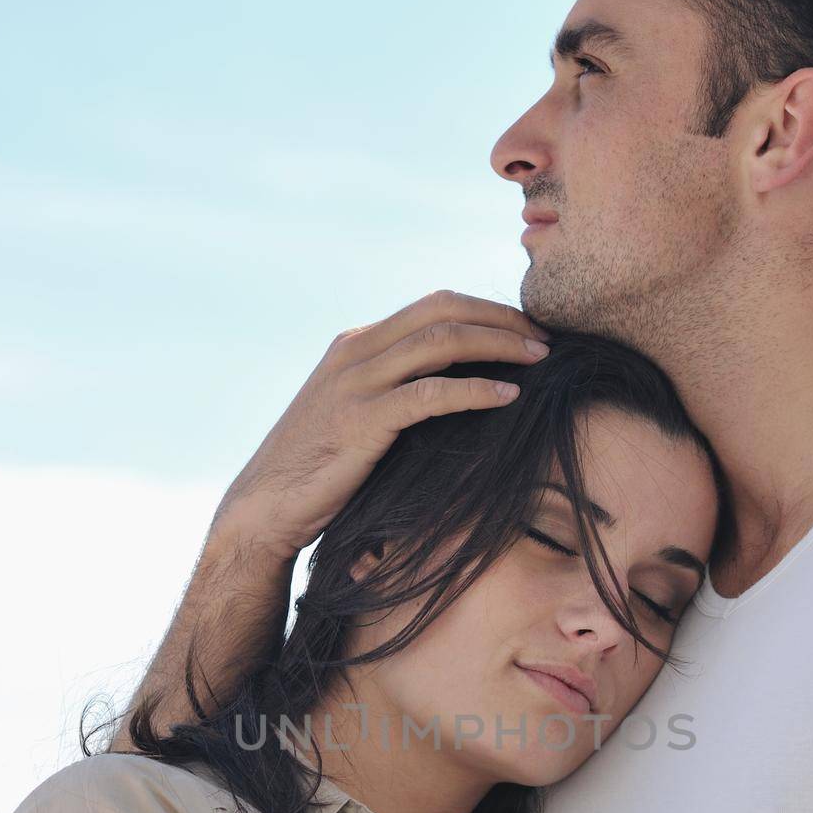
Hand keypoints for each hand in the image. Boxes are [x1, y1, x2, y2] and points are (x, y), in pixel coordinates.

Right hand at [216, 289, 550, 557]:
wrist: (266, 506)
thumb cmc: (318, 471)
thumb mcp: (355, 416)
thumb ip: (393, 393)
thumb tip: (453, 394)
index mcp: (356, 344)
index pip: (433, 306)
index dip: (486, 310)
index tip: (526, 328)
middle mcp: (356, 351)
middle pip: (443, 310)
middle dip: (501, 317)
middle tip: (545, 337)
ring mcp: (356, 383)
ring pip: (441, 341)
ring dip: (499, 345)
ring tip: (539, 360)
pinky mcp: (362, 420)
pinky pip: (431, 393)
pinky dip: (475, 389)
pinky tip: (508, 397)